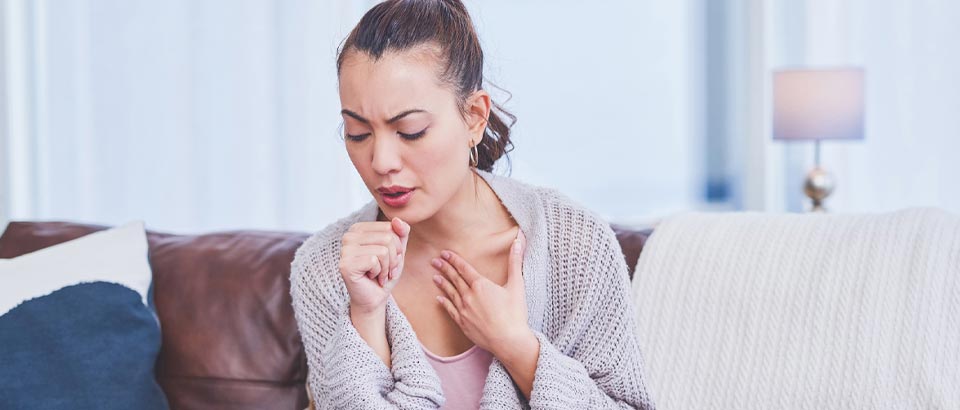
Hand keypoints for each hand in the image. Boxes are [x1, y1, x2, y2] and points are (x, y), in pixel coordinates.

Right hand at [338, 217, 410, 313]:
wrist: (374, 298)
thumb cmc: (384, 273)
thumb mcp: (398, 250)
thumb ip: (401, 232)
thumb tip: (397, 220)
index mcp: (359, 228)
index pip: (390, 227)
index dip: (397, 246)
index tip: (388, 259)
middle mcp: (349, 236)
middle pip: (388, 238)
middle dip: (393, 258)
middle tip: (384, 269)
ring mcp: (345, 250)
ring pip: (383, 250)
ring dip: (387, 267)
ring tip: (378, 274)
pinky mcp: (346, 264)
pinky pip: (374, 261)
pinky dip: (379, 273)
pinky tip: (371, 278)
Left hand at [431, 230, 532, 355]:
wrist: (509, 341)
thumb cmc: (515, 314)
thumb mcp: (517, 285)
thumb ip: (515, 262)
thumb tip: (519, 241)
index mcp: (481, 285)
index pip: (464, 268)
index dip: (454, 259)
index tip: (445, 253)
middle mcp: (469, 296)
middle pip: (454, 279)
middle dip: (444, 268)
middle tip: (435, 261)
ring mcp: (464, 310)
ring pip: (450, 293)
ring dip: (442, 283)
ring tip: (434, 276)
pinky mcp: (463, 323)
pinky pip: (450, 310)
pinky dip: (444, 303)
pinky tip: (439, 298)